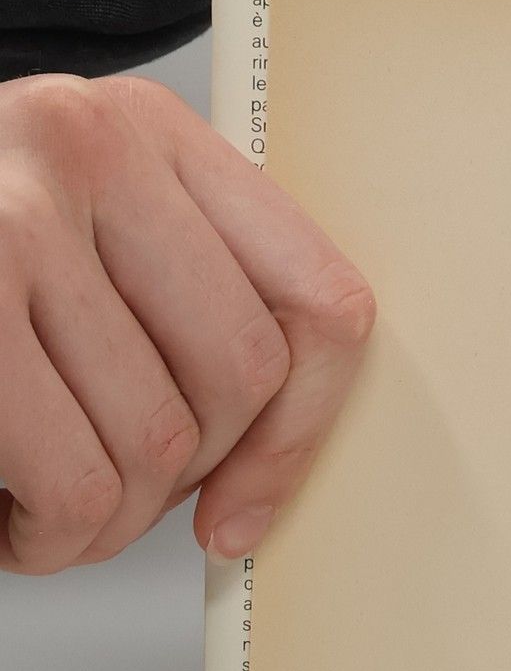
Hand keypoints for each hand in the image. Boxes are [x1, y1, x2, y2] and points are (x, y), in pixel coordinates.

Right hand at [0, 75, 374, 574]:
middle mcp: (83, 150)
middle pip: (240, 381)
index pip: (319, 300)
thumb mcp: (70, 239)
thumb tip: (262, 475)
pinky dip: (50, 537)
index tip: (249, 500)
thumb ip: (172, 301)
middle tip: (105, 496)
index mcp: (147, 133)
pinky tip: (9, 519)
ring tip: (42, 506)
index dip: (303, 429)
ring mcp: (6, 219)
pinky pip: (71, 478)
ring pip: (156, 443)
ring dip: (102, 519)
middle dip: (179, 477)